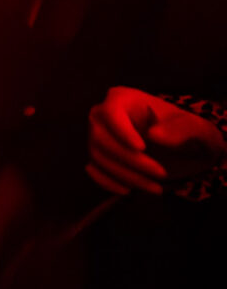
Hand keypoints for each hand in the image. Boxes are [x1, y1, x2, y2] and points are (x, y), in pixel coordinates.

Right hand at [88, 87, 226, 195]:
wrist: (183, 147)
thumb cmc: (186, 132)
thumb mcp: (194, 127)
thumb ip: (180, 128)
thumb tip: (153, 134)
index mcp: (122, 98)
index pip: (111, 112)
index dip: (122, 131)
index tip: (142, 148)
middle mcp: (102, 115)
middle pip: (102, 138)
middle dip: (132, 160)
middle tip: (161, 173)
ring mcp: (96, 136)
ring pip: (98, 156)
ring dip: (126, 176)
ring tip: (156, 187)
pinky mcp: (98, 156)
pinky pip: (93, 170)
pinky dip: (107, 182)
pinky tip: (129, 190)